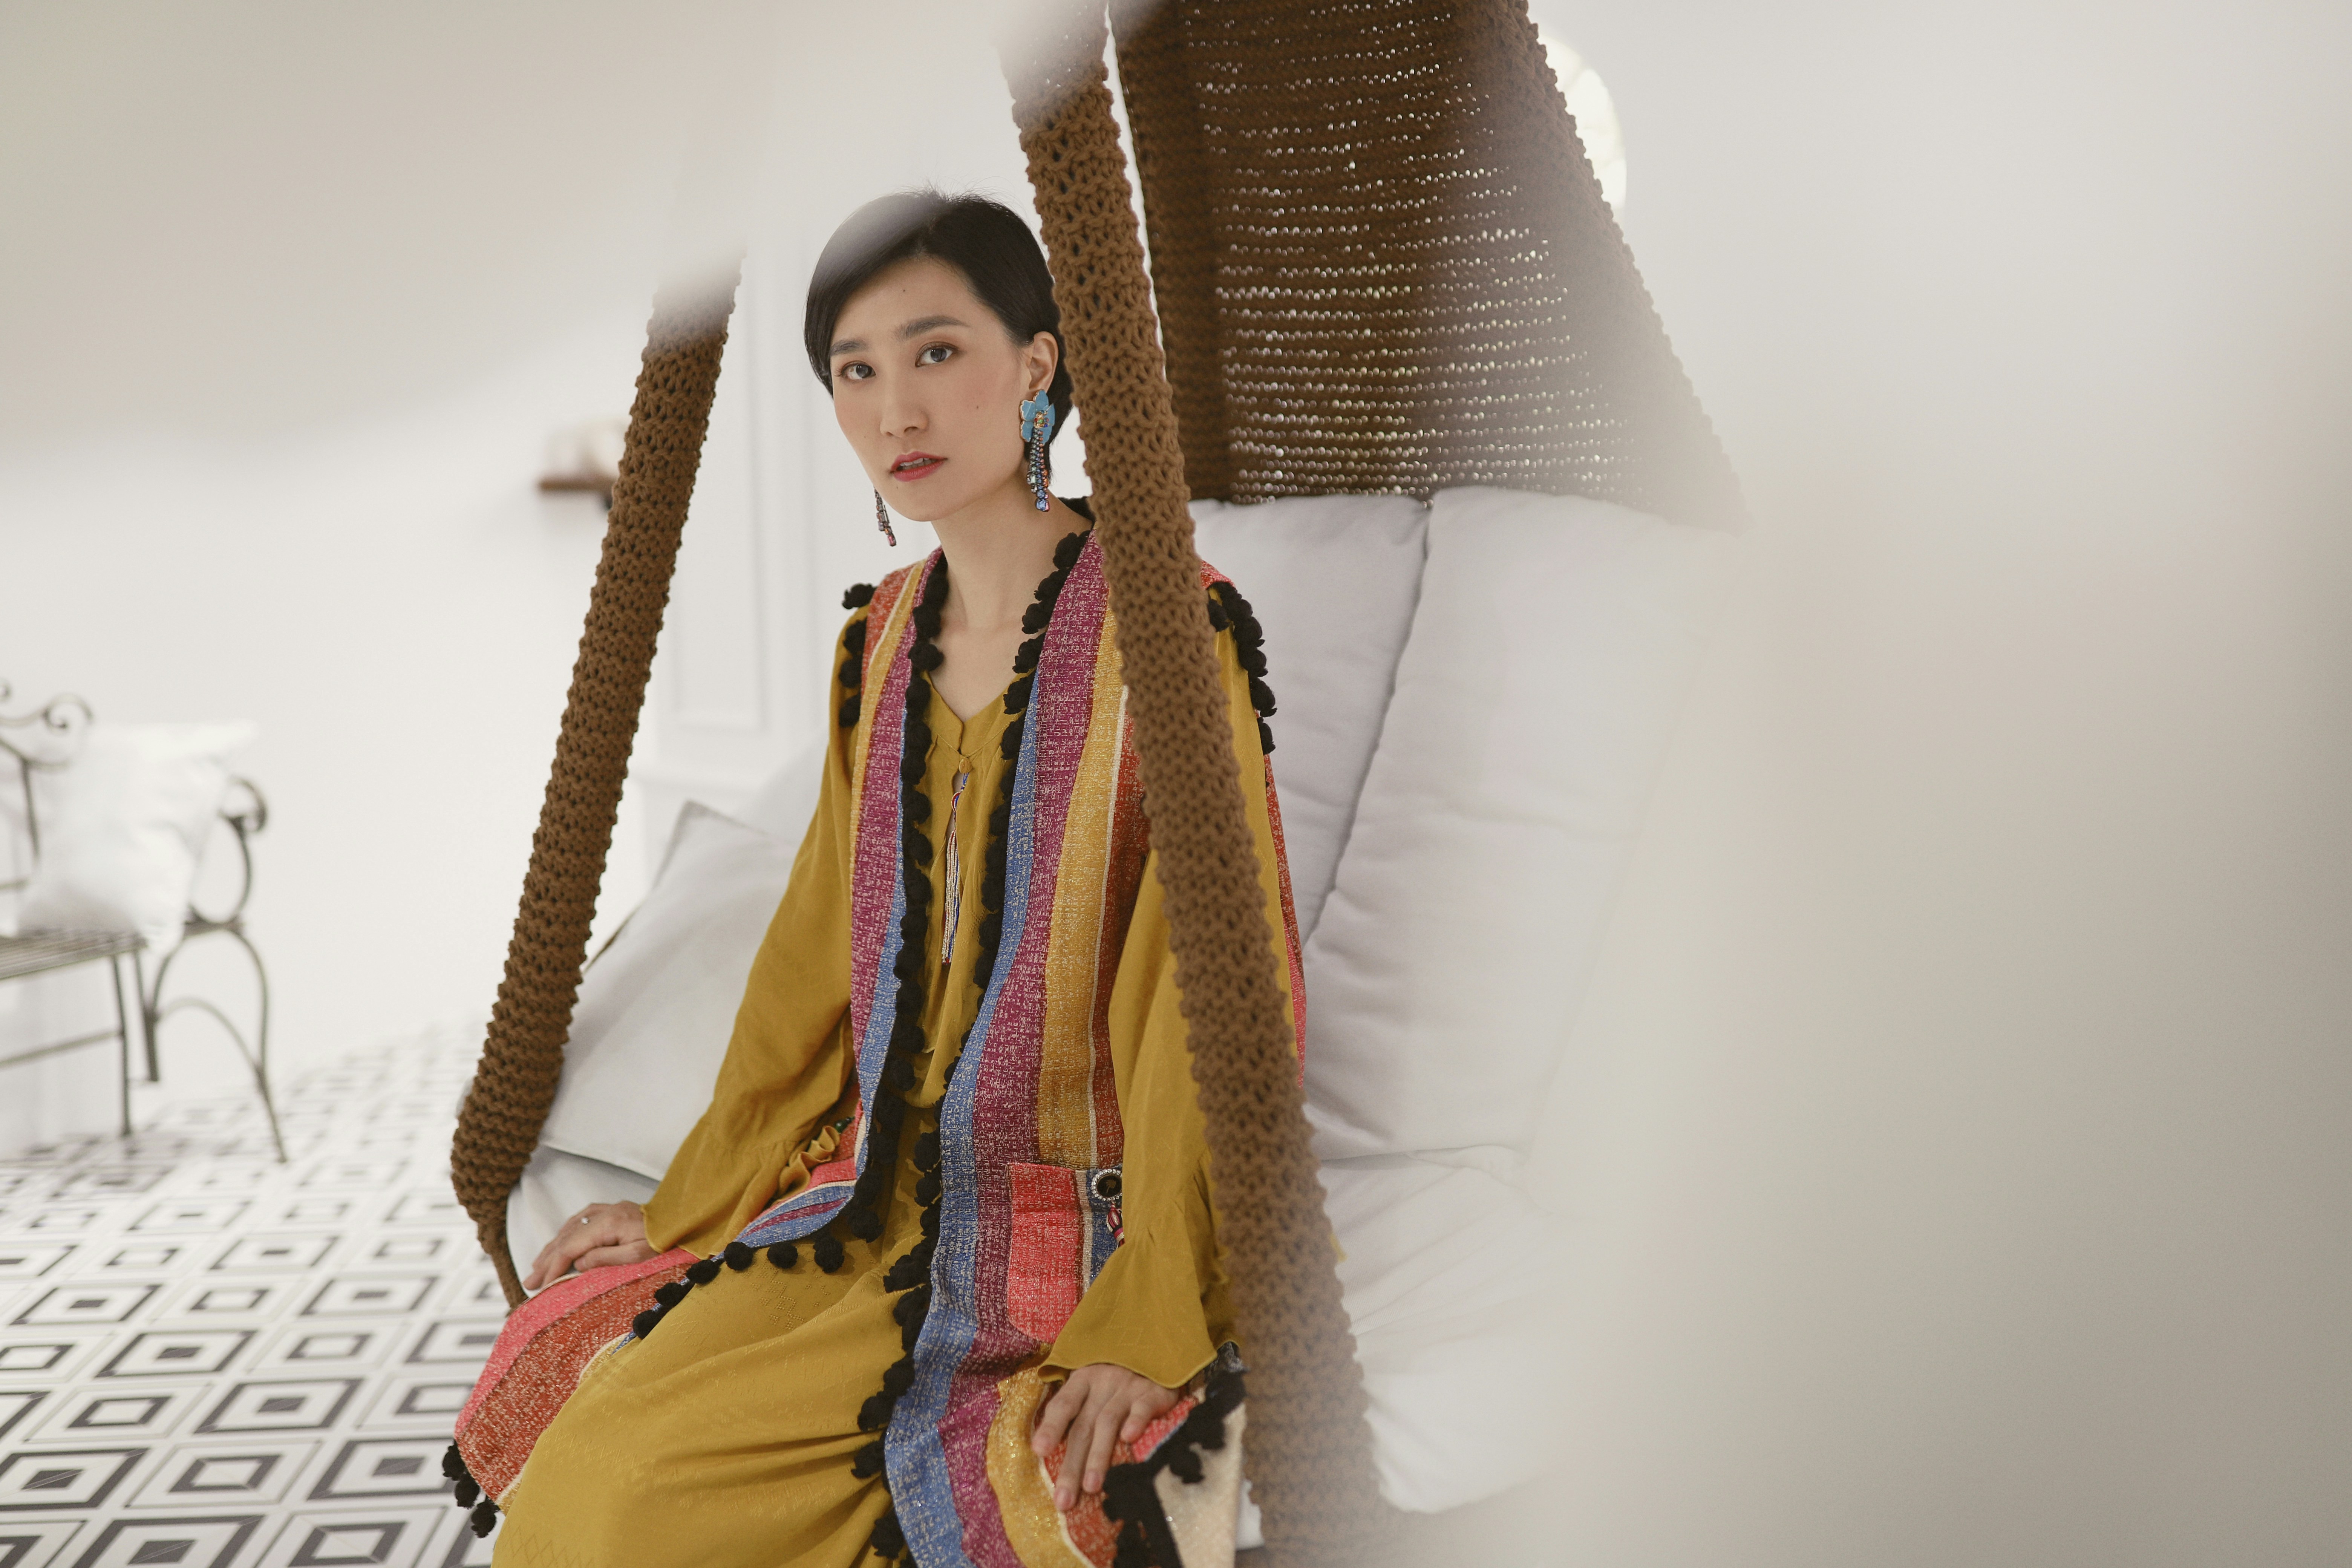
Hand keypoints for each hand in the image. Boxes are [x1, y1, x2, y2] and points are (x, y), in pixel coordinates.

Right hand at [522, 1201, 655, 1290]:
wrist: (682, 1219)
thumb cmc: (665, 1241)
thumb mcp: (638, 1256)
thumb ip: (605, 1259)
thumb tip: (577, 1263)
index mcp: (608, 1224)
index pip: (571, 1247)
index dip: (554, 1266)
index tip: (542, 1285)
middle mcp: (603, 1212)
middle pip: (565, 1237)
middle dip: (546, 1260)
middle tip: (530, 1282)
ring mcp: (606, 1209)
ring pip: (569, 1228)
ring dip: (552, 1247)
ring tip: (537, 1267)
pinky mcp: (611, 1210)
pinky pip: (579, 1220)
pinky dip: (565, 1234)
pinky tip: (558, 1243)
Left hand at [1030, 1363, 1180, 1511]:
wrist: (1158, 1350)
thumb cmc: (1118, 1379)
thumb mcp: (1093, 1386)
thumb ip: (1077, 1412)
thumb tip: (1046, 1452)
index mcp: (1083, 1380)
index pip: (1062, 1405)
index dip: (1051, 1427)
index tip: (1038, 1451)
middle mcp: (1103, 1382)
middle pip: (1083, 1426)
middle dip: (1072, 1464)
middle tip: (1064, 1500)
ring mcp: (1128, 1386)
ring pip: (1108, 1421)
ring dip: (1098, 1455)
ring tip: (1091, 1486)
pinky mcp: (1154, 1391)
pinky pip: (1143, 1407)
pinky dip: (1136, 1420)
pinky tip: (1129, 1439)